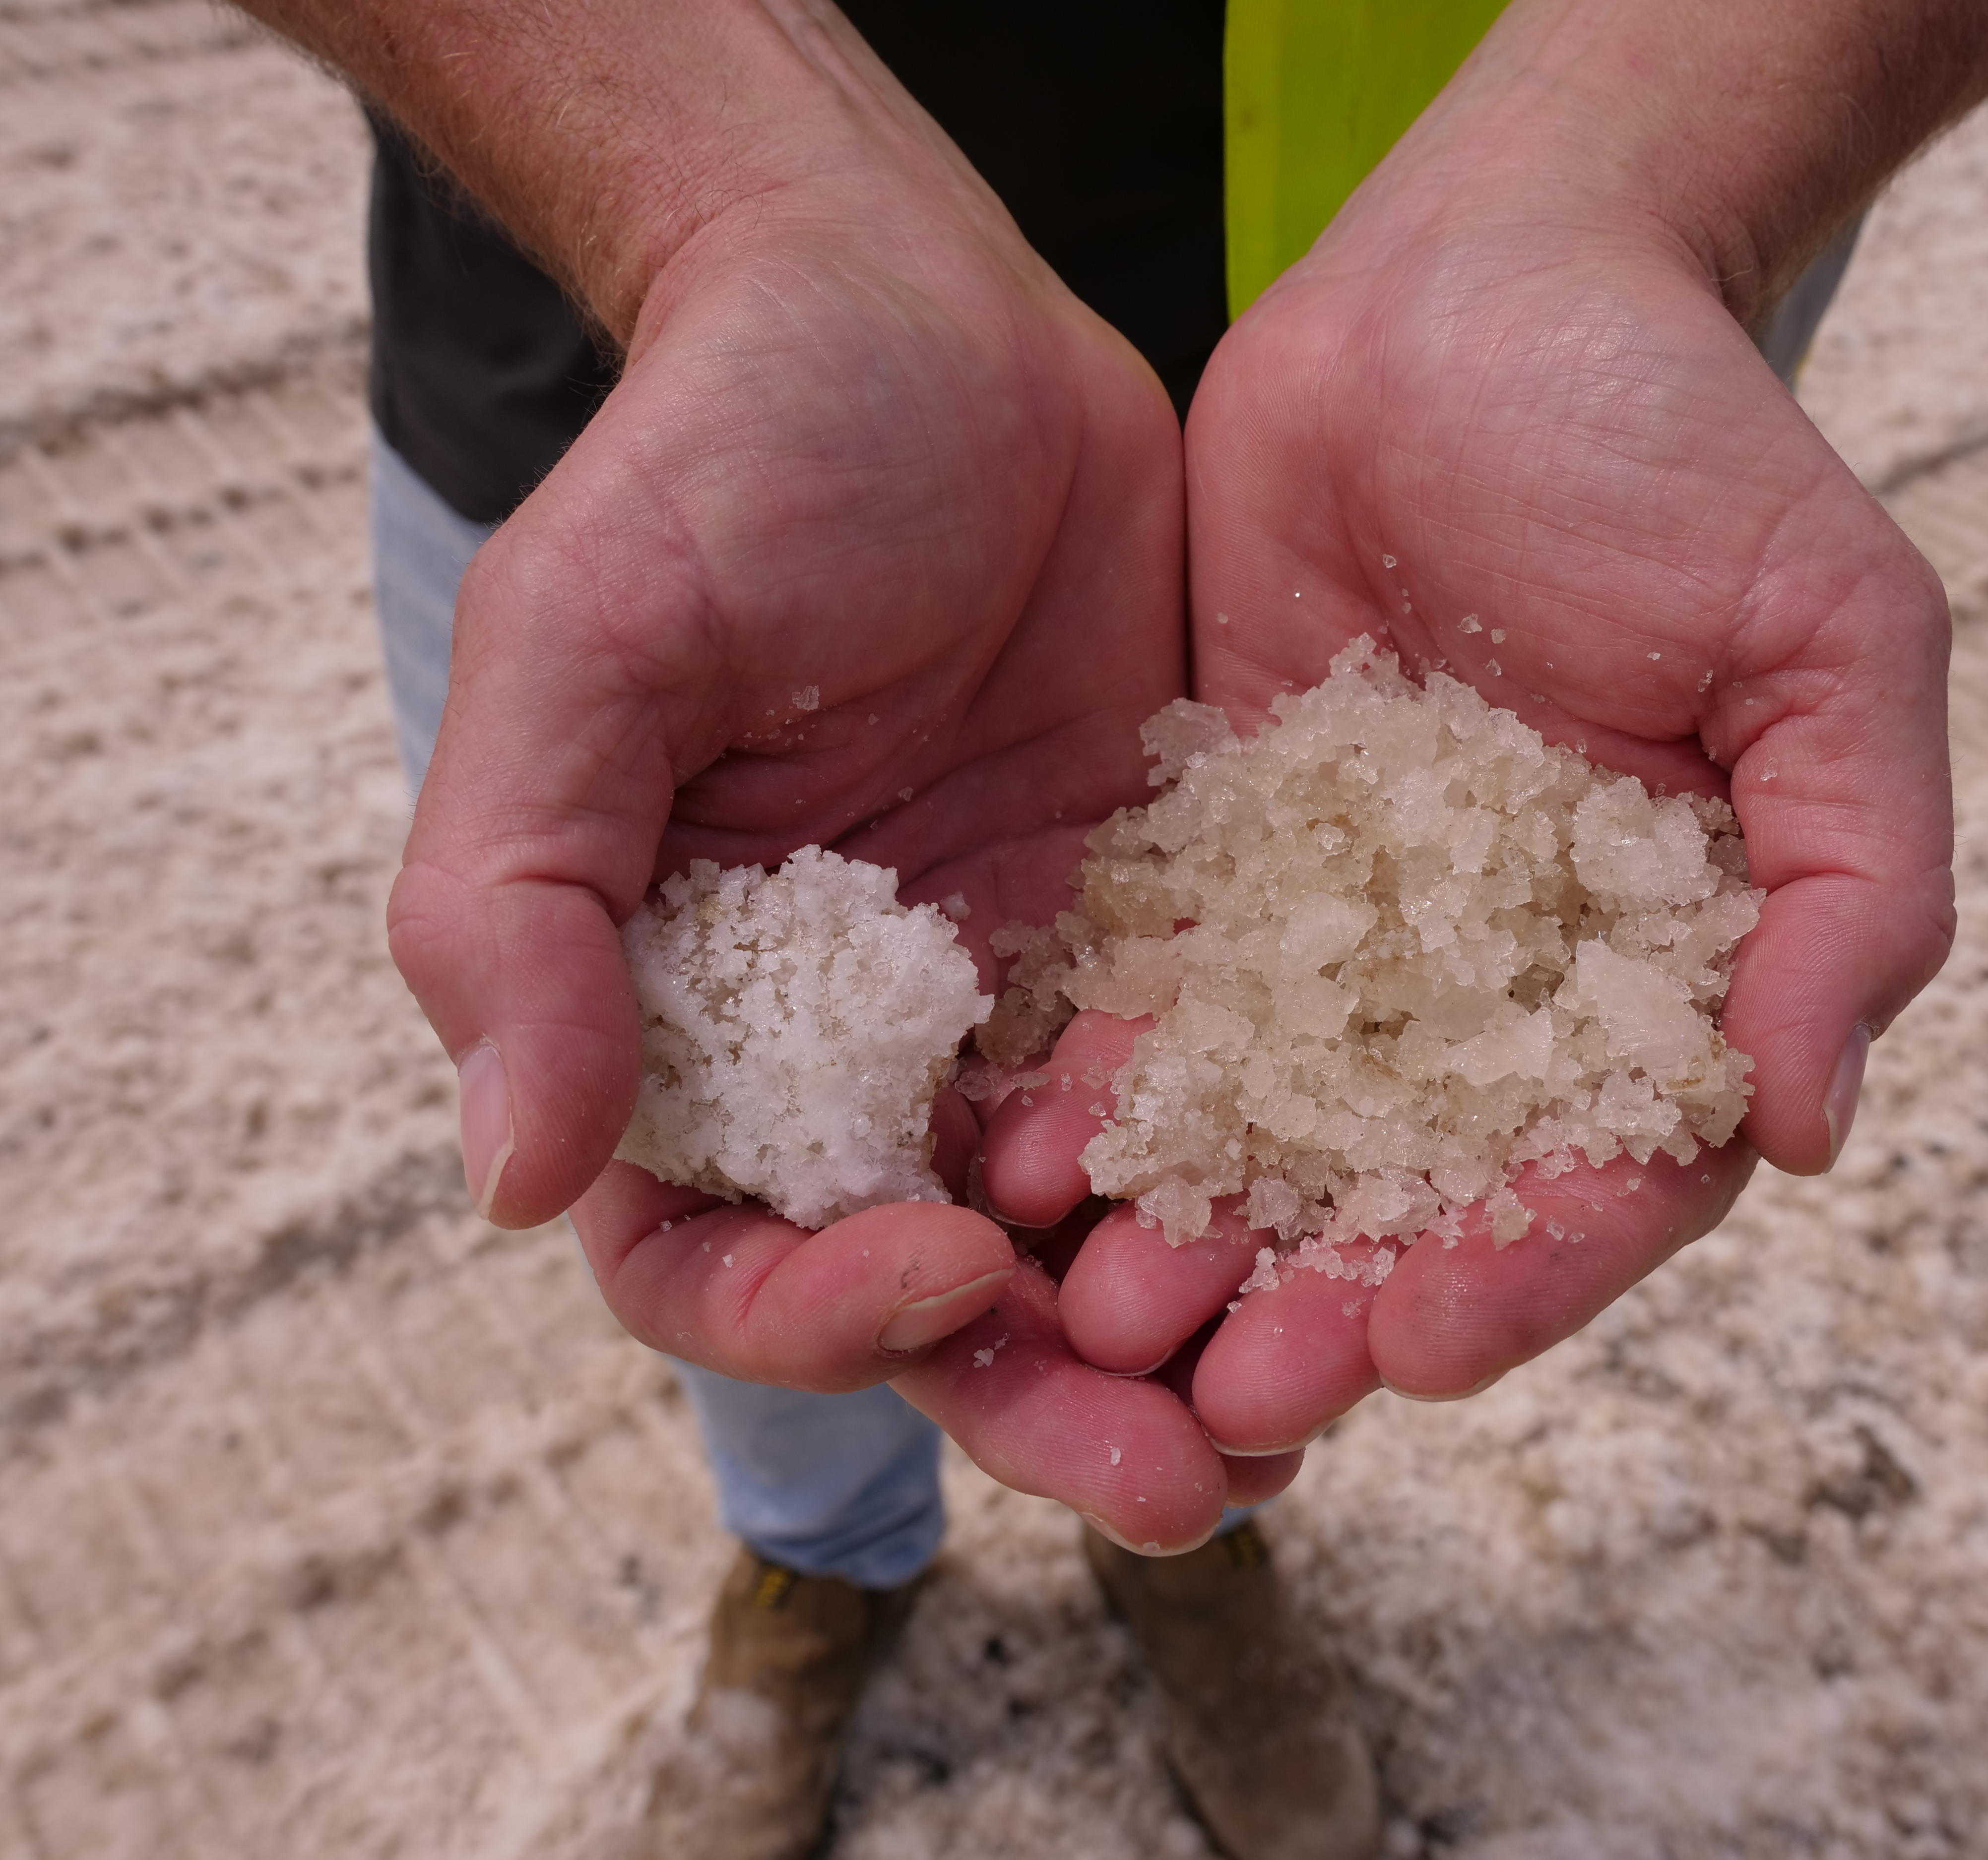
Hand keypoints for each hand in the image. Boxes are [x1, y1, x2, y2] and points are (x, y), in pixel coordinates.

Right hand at [377, 39, 1249, 1541]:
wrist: (914, 317)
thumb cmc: (716, 461)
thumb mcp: (583, 651)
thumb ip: (526, 905)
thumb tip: (515, 1175)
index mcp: (682, 1020)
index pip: (722, 1252)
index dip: (816, 1313)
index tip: (944, 1277)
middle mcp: (844, 1045)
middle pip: (927, 1293)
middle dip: (1041, 1399)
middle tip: (1182, 1485)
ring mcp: (999, 998)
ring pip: (1082, 1236)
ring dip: (1177, 1341)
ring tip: (1300, 1419)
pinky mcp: (1142, 930)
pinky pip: (1202, 1096)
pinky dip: (1265, 1187)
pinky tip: (1366, 1250)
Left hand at [984, 93, 1954, 1454]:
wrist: (1488, 295)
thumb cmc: (1689, 449)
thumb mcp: (1833, 641)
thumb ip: (1850, 881)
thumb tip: (1811, 1125)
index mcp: (1665, 966)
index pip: (1607, 1173)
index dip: (1528, 1274)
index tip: (1425, 1350)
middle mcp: (1504, 980)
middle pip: (1421, 1190)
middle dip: (1332, 1299)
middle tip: (1231, 1396)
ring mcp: (1354, 929)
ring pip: (1276, 1128)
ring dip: (1197, 1235)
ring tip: (1105, 1315)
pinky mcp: (1222, 858)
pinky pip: (1161, 998)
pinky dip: (1106, 1087)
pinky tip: (1032, 1158)